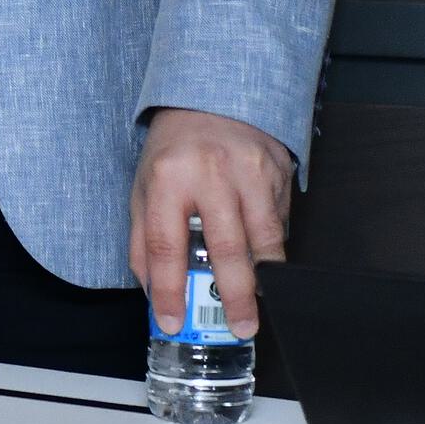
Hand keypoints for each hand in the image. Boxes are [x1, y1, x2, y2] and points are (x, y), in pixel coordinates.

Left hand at [130, 107, 294, 336]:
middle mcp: (210, 174)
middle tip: (240, 328)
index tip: (172, 322)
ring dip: (264, 280)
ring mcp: (249, 172)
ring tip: (259, 306)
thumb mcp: (144, 186)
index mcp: (167, 177)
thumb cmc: (174, 150)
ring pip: (264, 240)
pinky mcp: (279, 172)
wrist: (213, 94)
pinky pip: (280, 223)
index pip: (165, 245)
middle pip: (225, 247)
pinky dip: (273, 250)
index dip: (168, 290)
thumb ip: (144, 238)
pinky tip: (265, 263)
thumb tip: (152, 290)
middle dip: (234, 296)